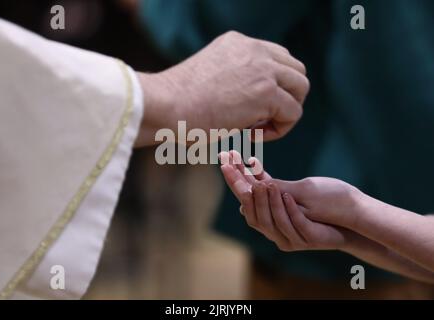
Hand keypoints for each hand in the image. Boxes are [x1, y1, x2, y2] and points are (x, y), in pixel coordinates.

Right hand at [136, 31, 308, 146]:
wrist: (165, 106)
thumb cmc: (176, 102)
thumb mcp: (210, 78)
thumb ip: (234, 79)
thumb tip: (251, 103)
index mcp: (238, 43)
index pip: (277, 59)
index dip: (273, 86)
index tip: (251, 108)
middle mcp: (254, 49)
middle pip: (296, 70)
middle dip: (285, 97)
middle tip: (260, 119)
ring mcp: (262, 69)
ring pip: (301, 88)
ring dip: (285, 112)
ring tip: (257, 128)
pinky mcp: (266, 92)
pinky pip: (293, 112)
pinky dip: (280, 129)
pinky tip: (251, 134)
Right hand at [219, 151, 350, 250]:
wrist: (351, 220)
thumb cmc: (322, 203)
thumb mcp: (294, 192)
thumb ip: (272, 188)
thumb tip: (252, 179)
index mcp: (270, 218)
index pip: (247, 200)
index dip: (235, 183)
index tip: (225, 162)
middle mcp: (276, 231)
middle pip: (254, 215)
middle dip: (245, 193)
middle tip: (238, 172)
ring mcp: (293, 237)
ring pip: (274, 221)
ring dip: (268, 201)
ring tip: (265, 184)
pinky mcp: (310, 238)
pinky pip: (296, 224)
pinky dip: (289, 209)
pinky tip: (286, 195)